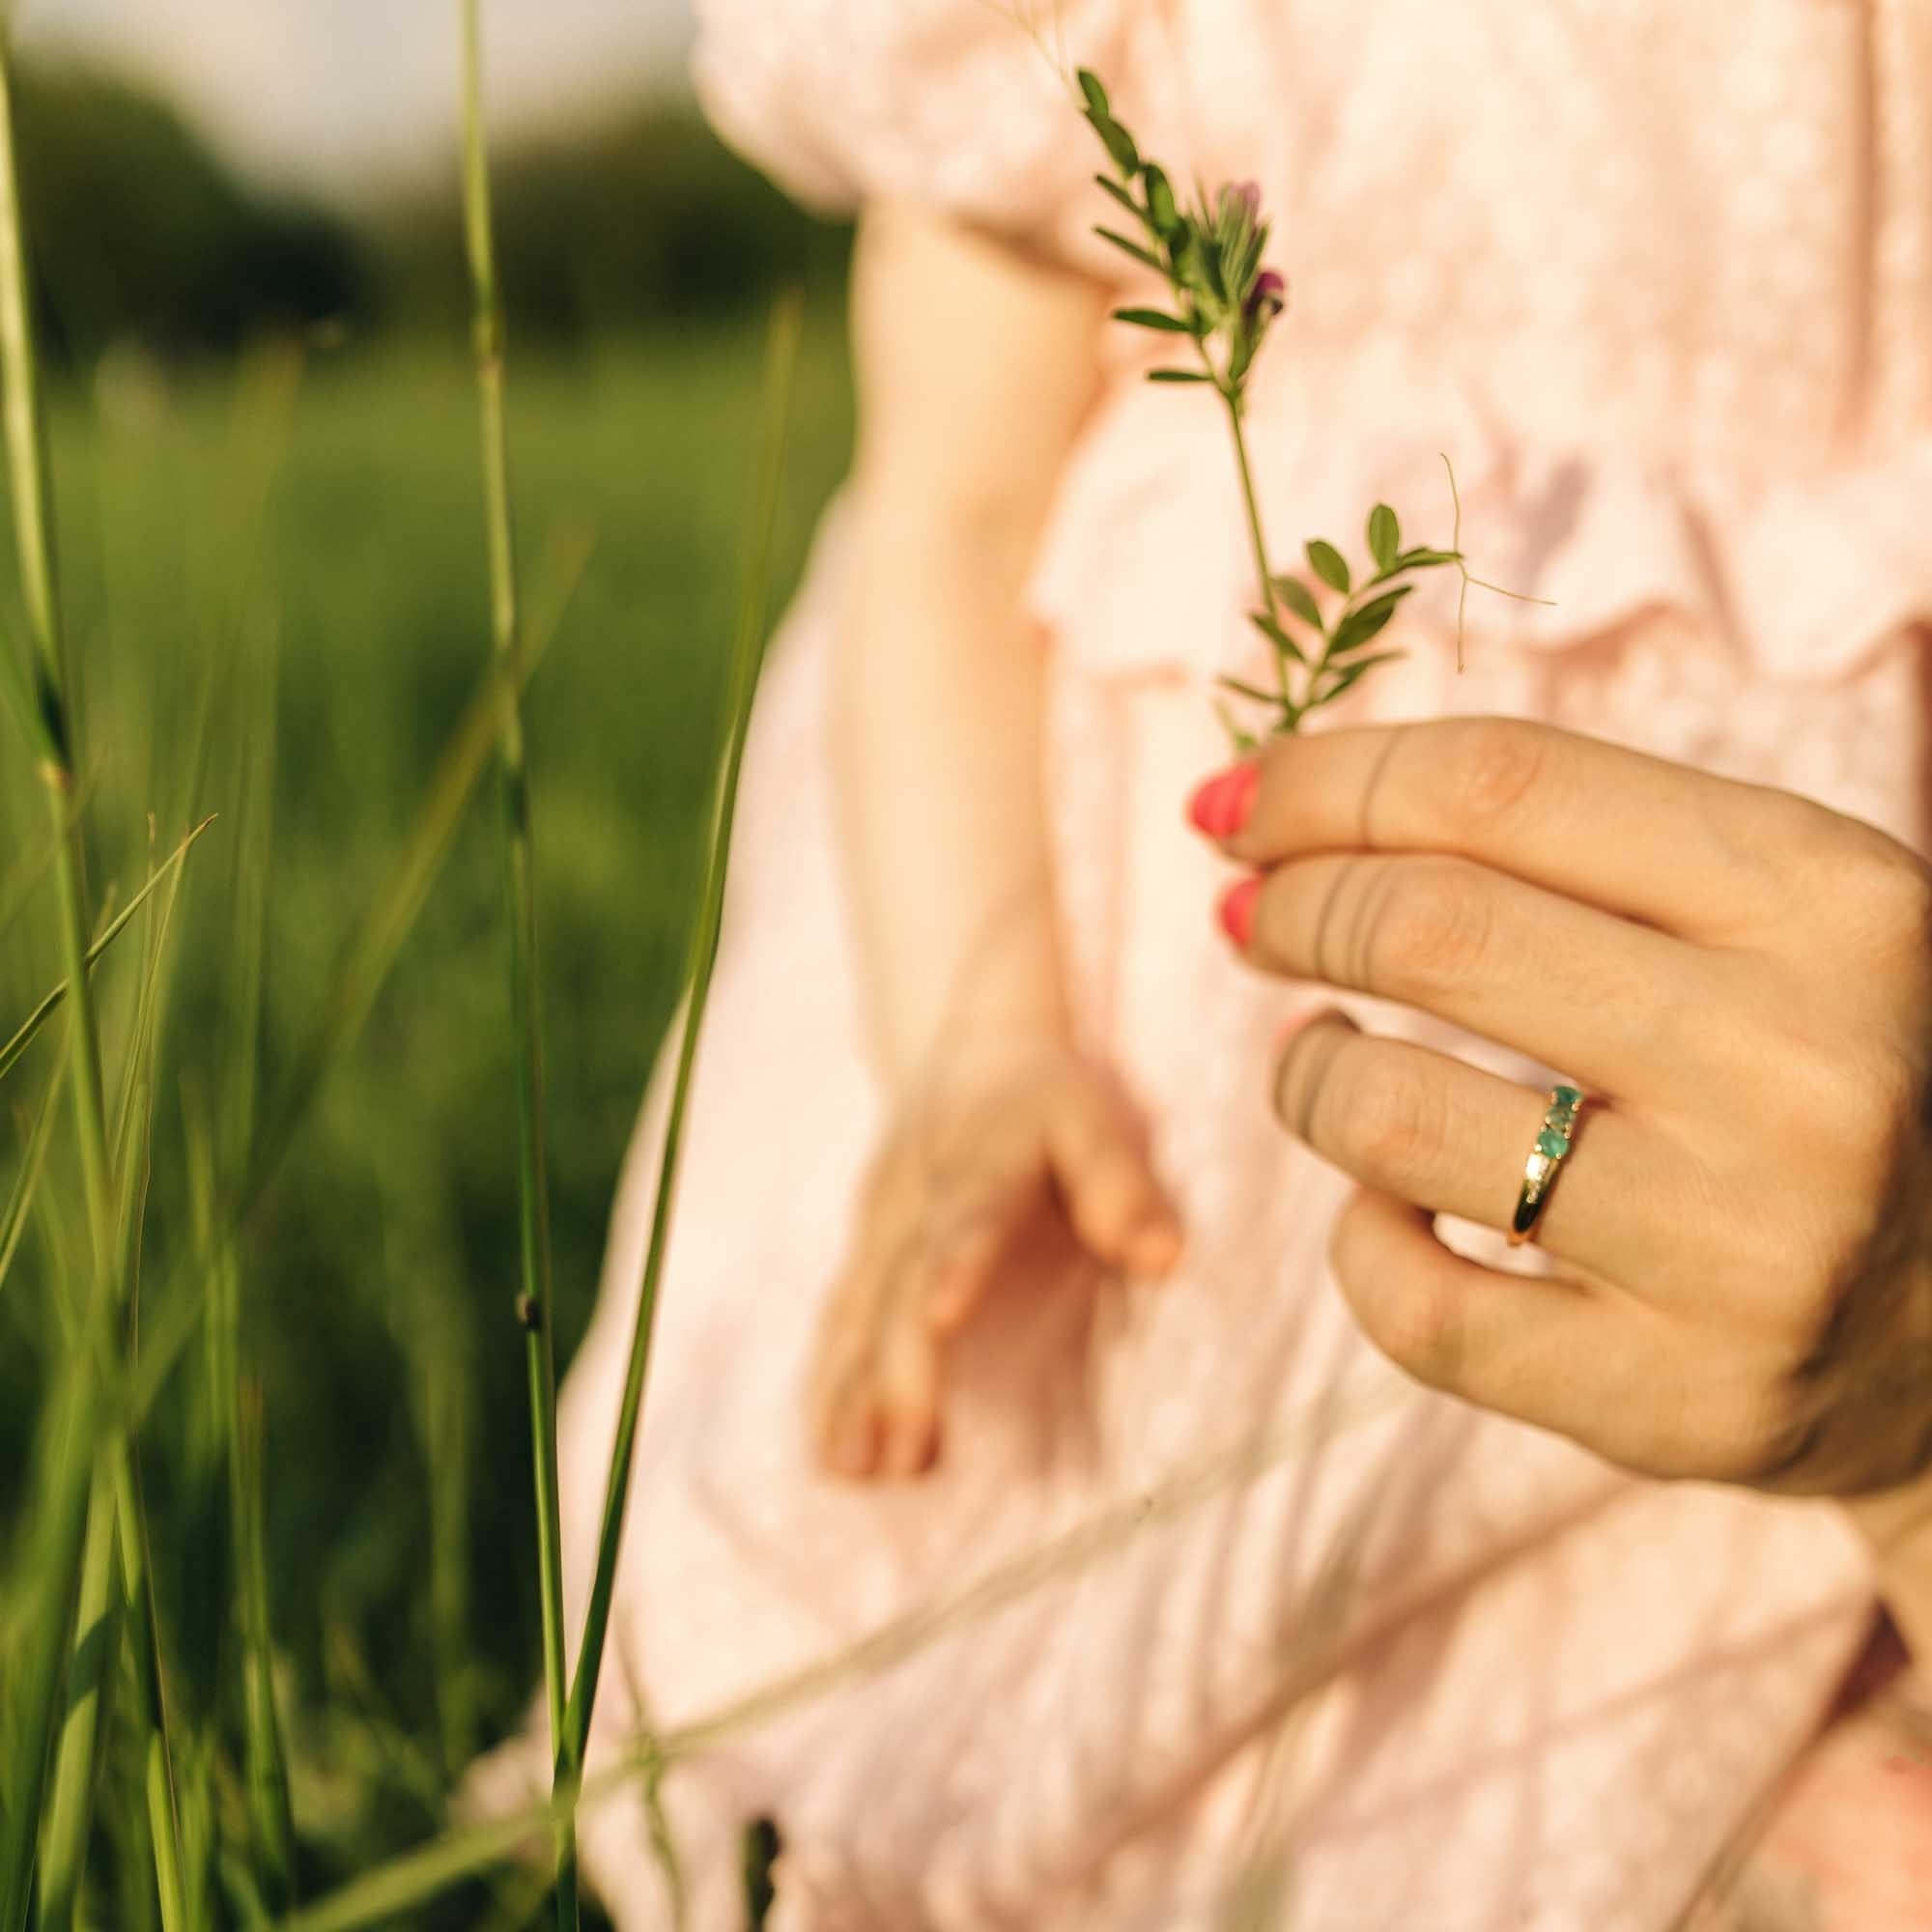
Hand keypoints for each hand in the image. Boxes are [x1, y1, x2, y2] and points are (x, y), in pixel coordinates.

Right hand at [810, 1035, 1183, 1478]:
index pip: (967, 1215)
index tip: (942, 1316)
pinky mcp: (862, 1256)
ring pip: (856, 1315)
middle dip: (894, 1370)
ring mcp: (878, 1232)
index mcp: (977, 1162)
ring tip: (848, 1469)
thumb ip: (1121, 1186)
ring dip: (847, 1391)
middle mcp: (915, 1202)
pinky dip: (828, 1385)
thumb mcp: (1092, 1120)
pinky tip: (830, 1451)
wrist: (963, 1051)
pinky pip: (840, 1324)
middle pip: (898, 1288)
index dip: (954, 1264)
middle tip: (900, 1453)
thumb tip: (1165, 1258)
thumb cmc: (1045, 1099)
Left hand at [1187, 715, 1931, 1496]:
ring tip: (1319, 1059)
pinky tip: (1386, 1207)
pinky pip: (1414, 1307)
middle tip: (1253, 921)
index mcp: (1830, 899)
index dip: (1322, 782)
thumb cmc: (1816, 1068)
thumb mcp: (1769, 918)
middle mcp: (1805, 1064)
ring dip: (1306, 1074)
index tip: (1230, 805)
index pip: (1499, 786)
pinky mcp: (1679, 1398)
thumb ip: (1566, 846)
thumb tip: (1272, 810)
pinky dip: (1359, 1240)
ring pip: (1390, 1114)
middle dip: (1294, 909)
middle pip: (1428, 929)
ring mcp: (1746, 1247)